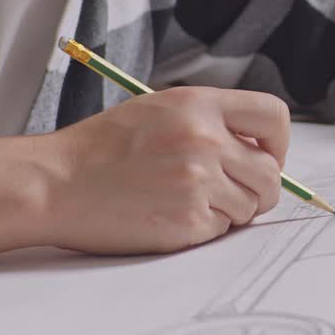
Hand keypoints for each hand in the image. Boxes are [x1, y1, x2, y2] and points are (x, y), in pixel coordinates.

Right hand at [44, 87, 288, 253]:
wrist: (56, 184)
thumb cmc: (102, 149)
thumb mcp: (159, 110)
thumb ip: (209, 121)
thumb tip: (259, 149)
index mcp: (199, 105)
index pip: (273, 116)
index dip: (278, 143)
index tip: (267, 156)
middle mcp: (205, 140)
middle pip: (270, 173)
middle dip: (259, 189)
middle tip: (234, 194)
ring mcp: (198, 182)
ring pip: (249, 206)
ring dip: (229, 210)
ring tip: (186, 201)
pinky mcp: (188, 221)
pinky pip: (221, 230)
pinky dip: (203, 229)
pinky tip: (169, 216)